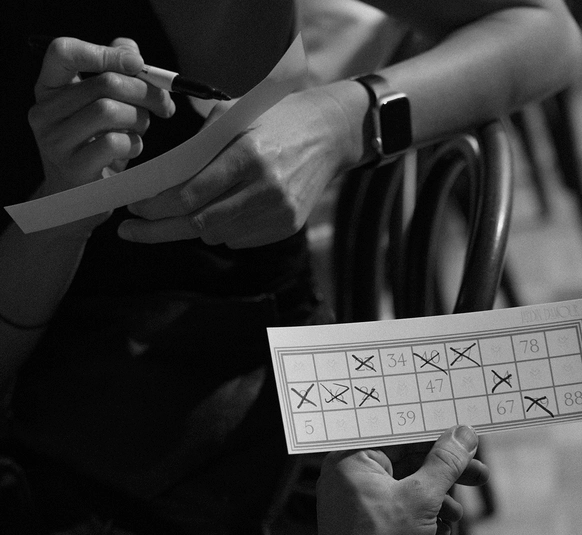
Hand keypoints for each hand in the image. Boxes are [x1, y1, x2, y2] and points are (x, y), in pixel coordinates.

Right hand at [28, 36, 174, 195]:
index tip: (137, 63)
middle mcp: (44, 113)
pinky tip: (132, 150)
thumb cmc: (95, 150)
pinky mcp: (73, 168)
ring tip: (142, 129)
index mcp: (48, 89)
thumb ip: (112, 75)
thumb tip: (131, 50)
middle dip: (143, 91)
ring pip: (110, 110)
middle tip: (163, 104)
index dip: (104, 52)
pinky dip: (134, 144)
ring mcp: (55, 142)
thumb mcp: (100, 110)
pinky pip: (114, 143)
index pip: (64, 51)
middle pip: (103, 83)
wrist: (78, 202)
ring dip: (140, 119)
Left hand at [118, 84, 361, 247]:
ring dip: (192, 226)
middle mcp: (266, 189)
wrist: (330, 134)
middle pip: (200, 223)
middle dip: (160, 229)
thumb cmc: (275, 118)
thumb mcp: (234, 117)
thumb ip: (198, 148)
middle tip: (131, 231)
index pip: (191, 194)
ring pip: (217, 235)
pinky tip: (222, 209)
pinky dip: (221, 229)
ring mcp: (279, 213)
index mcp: (249, 155)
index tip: (133, 207)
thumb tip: (158, 182)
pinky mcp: (287, 227)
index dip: (156, 206)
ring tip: (180, 212)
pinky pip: (239, 239)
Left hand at [315, 425, 486, 534]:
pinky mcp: (365, 522)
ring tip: (456, 516)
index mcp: (353, 457)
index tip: (466, 438)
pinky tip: (441, 532)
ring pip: (406, 485)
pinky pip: (398, 506)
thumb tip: (464, 434)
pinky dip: (422, 515)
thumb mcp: (422, 499)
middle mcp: (350, 473)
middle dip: (445, 472)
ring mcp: (355, 499)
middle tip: (479, 473)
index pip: (402, 433)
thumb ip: (445, 463)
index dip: (438, 435)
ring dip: (437, 498)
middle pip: (407, 459)